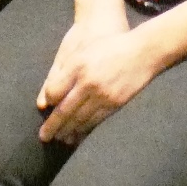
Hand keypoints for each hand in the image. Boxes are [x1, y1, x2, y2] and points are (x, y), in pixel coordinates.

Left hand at [37, 17, 164, 143]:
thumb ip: (66, 69)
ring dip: (68, 131)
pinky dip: (85, 130)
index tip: (45, 107)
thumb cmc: (111, 47)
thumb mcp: (85, 50)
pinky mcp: (115, 104)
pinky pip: (96, 121)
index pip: (54, 91)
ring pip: (80, 119)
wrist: (143, 52)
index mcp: (78, 66)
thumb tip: (50, 94)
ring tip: (60, 138)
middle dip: (53, 125)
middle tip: (43, 137)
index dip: (48, 101)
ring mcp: (103, 95)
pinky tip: (79, 135)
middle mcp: (89, 82)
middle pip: (65, 110)